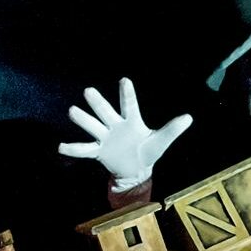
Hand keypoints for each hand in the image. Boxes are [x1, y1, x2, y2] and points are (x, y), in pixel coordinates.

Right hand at [58, 78, 192, 193]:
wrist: (135, 169)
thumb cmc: (147, 151)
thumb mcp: (161, 141)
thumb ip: (172, 130)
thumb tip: (189, 118)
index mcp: (132, 121)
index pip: (129, 105)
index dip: (127, 93)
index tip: (124, 80)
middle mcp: (115, 126)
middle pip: (105, 112)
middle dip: (98, 103)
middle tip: (88, 91)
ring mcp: (105, 137)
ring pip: (92, 126)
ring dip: (83, 120)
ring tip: (72, 111)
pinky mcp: (98, 151)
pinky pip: (84, 149)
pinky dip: (73, 149)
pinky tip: (60, 147)